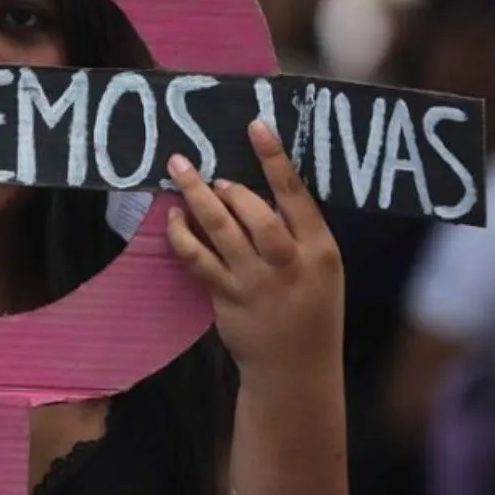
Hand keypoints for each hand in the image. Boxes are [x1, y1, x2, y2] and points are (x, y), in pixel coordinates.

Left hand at [164, 120, 343, 377]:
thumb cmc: (309, 308)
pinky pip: (197, 259)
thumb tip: (255, 189)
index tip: (255, 126)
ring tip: (180, 171)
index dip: (274, 159)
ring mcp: (256, 281)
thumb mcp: (321, 269)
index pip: (296, 195)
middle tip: (211, 174)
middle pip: (255, 212)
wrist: (296, 368)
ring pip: (221, 229)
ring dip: (197, 197)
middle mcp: (289, 263)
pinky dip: (181, 235)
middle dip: (229, 187)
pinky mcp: (227, 297)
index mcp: (320, 249)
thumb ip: (297, 232)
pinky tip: (173, 218)